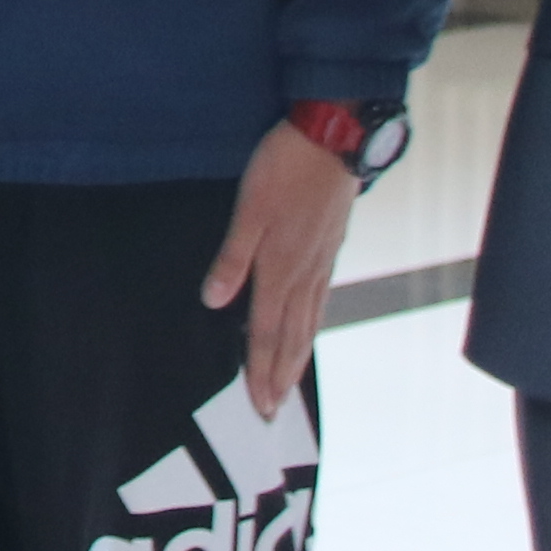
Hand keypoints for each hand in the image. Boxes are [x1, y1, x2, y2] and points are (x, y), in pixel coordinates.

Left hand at [200, 117, 361, 415]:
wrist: (335, 139)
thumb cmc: (287, 168)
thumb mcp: (249, 209)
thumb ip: (232, 257)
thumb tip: (214, 301)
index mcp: (280, 268)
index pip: (266, 332)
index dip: (260, 369)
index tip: (259, 403)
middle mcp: (305, 273)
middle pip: (291, 337)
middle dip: (280, 376)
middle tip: (274, 411)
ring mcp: (322, 262)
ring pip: (310, 322)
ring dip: (297, 357)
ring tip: (290, 384)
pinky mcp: (331, 248)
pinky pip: (321, 300)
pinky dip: (313, 326)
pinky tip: (309, 329)